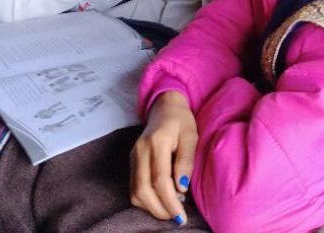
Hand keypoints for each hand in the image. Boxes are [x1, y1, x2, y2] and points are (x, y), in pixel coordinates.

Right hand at [130, 91, 196, 222]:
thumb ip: (186, 160)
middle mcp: (140, 151)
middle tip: (177, 217)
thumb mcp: (191, 136)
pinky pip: (134, 188)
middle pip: (143, 190)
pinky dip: (146, 200)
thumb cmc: (181, 121)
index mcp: (157, 142)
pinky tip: (162, 199)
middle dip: (160, 209)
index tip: (181, 216)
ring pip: (135, 192)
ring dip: (152, 207)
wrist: (165, 106)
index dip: (170, 201)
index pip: (160, 180)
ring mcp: (133, 156)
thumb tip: (181, 188)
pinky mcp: (132, 161)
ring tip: (172, 208)